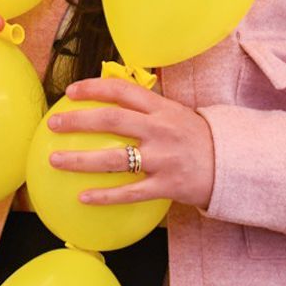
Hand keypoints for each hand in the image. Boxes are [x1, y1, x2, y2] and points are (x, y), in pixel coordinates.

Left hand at [47, 76, 215, 209]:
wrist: (232, 165)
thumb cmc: (197, 138)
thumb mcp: (177, 113)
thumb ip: (148, 108)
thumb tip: (112, 100)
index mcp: (161, 108)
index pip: (123, 90)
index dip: (94, 88)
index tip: (70, 91)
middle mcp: (160, 129)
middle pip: (112, 120)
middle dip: (78, 121)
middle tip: (53, 124)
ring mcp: (163, 158)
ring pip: (115, 158)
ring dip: (80, 160)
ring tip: (54, 160)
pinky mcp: (166, 185)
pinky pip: (130, 192)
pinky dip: (105, 196)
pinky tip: (82, 197)